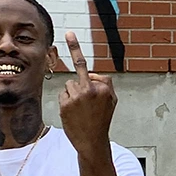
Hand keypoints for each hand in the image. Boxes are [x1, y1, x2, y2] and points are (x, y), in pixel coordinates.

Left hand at [58, 31, 115, 156]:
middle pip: (80, 70)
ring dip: (72, 94)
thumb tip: (89, 73)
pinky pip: (63, 94)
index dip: (88, 72)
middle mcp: (92, 89)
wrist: (92, 142)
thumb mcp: (111, 102)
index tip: (73, 37)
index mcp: (105, 87)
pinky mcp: (66, 103)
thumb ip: (104, 86)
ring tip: (80, 110)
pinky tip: (73, 113)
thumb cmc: (101, 122)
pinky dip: (65, 101)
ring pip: (69, 84)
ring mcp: (78, 96)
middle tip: (70, 33)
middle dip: (75, 48)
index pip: (93, 73)